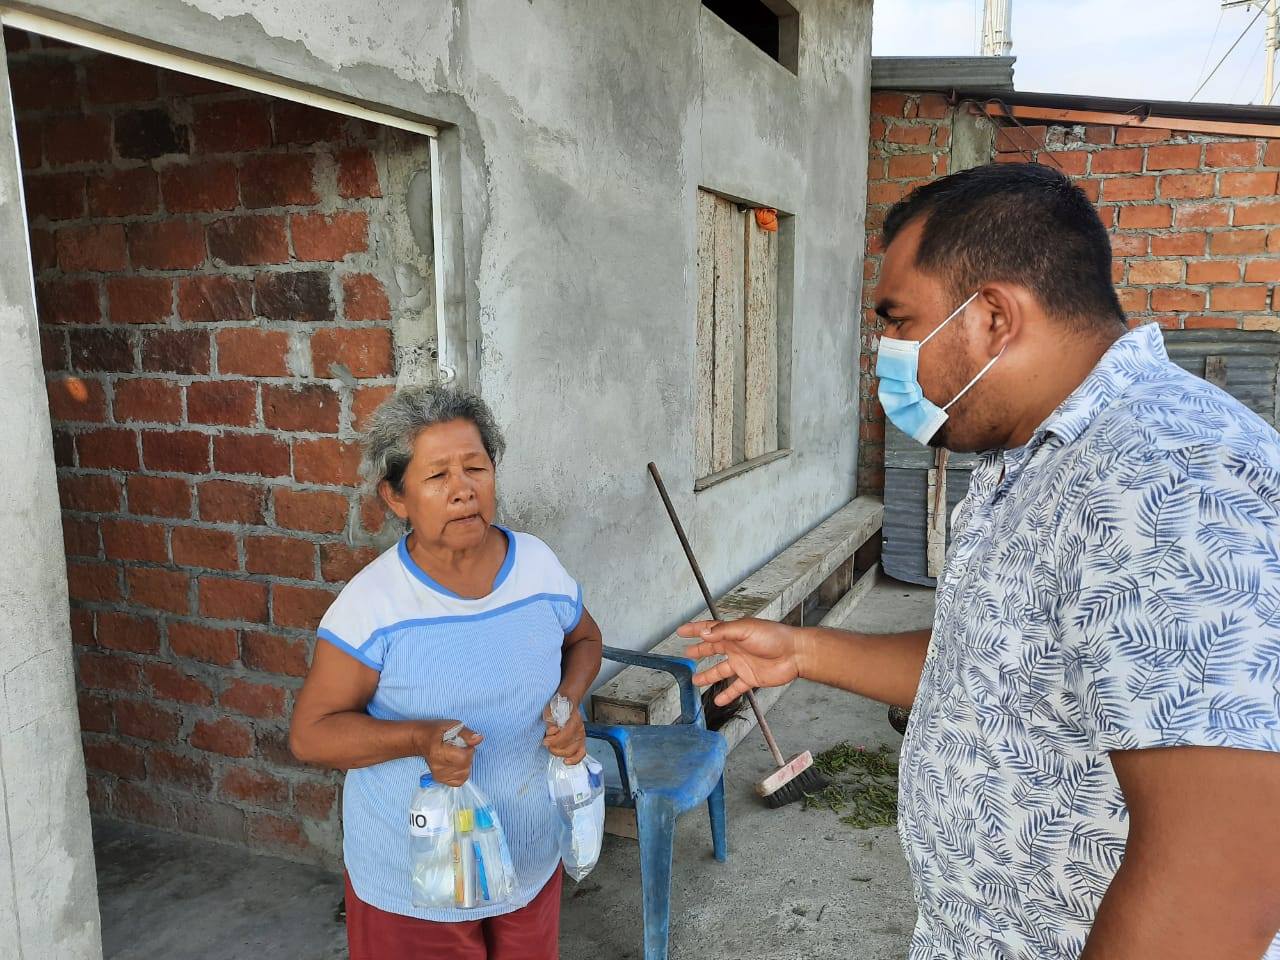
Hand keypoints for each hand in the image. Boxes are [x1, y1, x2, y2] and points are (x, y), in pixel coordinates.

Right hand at [417, 720, 482, 786]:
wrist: (420, 740)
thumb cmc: (435, 731)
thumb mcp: (451, 725)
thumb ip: (466, 733)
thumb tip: (479, 739)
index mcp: (438, 752)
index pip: (463, 758)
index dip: (469, 749)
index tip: (464, 743)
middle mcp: (437, 767)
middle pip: (465, 766)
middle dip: (468, 756)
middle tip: (460, 748)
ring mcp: (438, 775)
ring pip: (464, 774)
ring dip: (465, 764)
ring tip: (457, 755)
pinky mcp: (440, 779)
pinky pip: (459, 781)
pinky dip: (462, 773)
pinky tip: (457, 764)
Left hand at [542, 700, 586, 764]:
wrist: (567, 703)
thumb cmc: (558, 707)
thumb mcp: (551, 710)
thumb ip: (551, 722)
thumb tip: (551, 732)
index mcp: (574, 720)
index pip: (567, 735)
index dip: (555, 740)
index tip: (546, 741)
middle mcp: (580, 729)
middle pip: (569, 746)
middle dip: (555, 748)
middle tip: (547, 743)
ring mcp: (581, 736)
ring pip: (573, 752)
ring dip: (560, 752)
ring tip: (552, 748)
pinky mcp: (581, 742)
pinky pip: (581, 754)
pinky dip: (574, 759)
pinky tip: (566, 761)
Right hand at [677, 617, 801, 705]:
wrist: (795, 654)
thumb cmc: (773, 637)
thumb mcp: (746, 629)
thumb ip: (724, 631)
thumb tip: (704, 633)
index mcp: (733, 634)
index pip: (710, 630)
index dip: (695, 630)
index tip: (681, 631)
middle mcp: (736, 648)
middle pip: (713, 650)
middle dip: (699, 651)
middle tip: (687, 654)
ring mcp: (743, 664)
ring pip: (720, 671)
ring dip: (708, 676)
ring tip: (695, 681)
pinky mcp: (751, 678)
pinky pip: (735, 687)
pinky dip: (726, 694)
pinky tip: (718, 700)